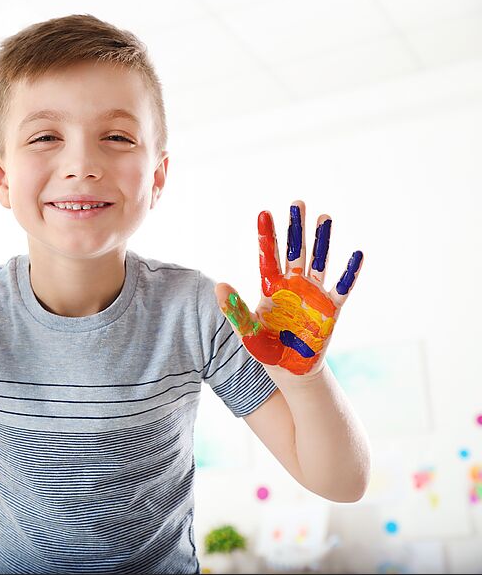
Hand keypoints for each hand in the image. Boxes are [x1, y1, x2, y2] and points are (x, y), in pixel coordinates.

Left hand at [215, 201, 362, 375]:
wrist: (290, 372)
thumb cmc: (266, 350)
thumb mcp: (246, 331)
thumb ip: (233, 309)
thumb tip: (218, 285)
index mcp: (271, 288)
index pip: (269, 256)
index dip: (268, 235)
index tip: (264, 212)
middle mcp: (293, 286)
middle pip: (296, 251)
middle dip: (296, 228)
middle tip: (297, 203)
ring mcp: (313, 295)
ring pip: (319, 262)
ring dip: (322, 241)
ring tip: (324, 217)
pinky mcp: (331, 310)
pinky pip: (342, 288)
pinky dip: (349, 273)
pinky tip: (356, 254)